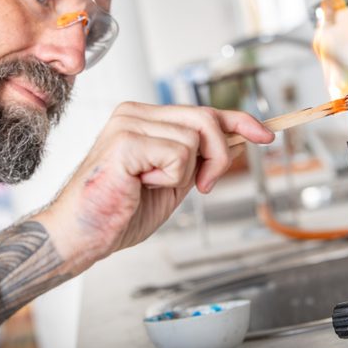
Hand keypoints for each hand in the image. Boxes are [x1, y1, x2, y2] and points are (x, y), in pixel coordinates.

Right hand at [40, 102, 271, 261]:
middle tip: (205, 186)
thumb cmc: (119, 212)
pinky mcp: (125, 140)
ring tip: (150, 186)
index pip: (202, 111)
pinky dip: (169, 178)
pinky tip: (140, 186)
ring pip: (194, 138)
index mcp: (145, 118)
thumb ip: (198, 158)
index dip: (239, 120)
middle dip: (219, 155)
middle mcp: (135, 112)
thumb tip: (235, 141)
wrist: (82, 236)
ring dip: (184, 174)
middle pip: (205, 118)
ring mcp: (128, 122)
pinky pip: (178, 154)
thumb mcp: (173, 181)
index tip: (266, 135)